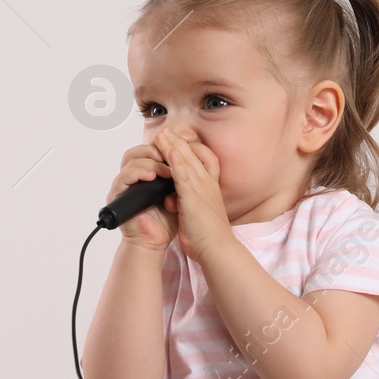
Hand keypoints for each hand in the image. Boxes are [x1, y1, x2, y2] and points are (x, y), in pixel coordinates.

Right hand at [107, 143, 174, 251]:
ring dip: (149, 162)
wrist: (156, 242)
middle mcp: (132, 177)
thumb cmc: (167, 220)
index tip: (178, 149)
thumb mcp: (178, 194)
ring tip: (166, 171)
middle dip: (154, 151)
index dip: (162, 146)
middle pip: (137, 151)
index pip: (148, 151)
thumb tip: (188, 155)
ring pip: (130, 161)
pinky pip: (122, 178)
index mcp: (146, 174)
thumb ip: (179, 176)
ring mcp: (123, 186)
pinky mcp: (116, 195)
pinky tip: (150, 176)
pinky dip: (137, 173)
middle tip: (170, 157)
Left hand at [154, 128, 230, 262]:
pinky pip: (183, 176)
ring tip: (162, 134)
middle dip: (179, 141)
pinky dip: (176, 162)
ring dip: (173, 146)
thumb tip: (173, 199)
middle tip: (166, 130)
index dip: (192, 148)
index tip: (180, 140)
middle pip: (194, 155)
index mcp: (211, 186)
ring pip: (187, 161)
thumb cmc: (208, 234)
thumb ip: (188, 201)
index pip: (205, 159)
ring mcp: (201, 188)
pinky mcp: (193, 197)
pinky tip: (168, 152)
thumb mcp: (200, 212)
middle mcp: (208, 183)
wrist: (217, 247)